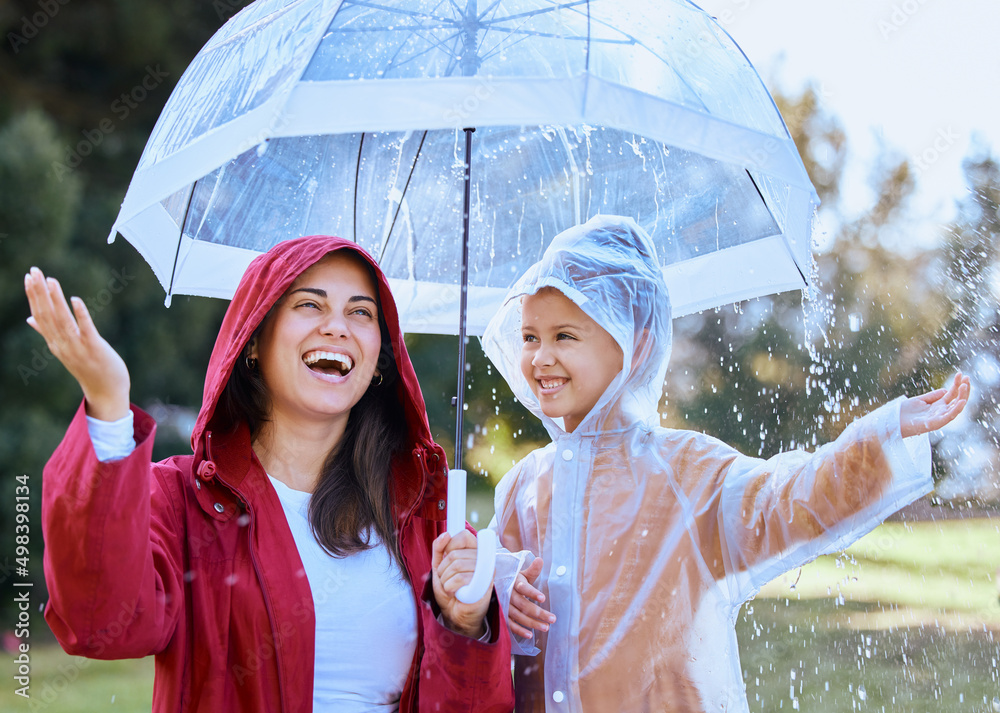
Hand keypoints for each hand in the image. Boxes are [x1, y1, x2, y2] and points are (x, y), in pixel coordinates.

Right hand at [24, 267, 130, 420]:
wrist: (106, 392)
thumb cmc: (88, 368)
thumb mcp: (65, 350)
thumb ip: (47, 333)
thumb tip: (29, 319)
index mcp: (54, 343)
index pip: (39, 315)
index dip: (33, 296)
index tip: (28, 277)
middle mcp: (62, 344)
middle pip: (47, 315)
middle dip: (39, 292)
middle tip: (34, 270)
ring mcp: (78, 347)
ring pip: (63, 320)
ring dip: (56, 299)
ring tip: (51, 280)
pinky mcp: (95, 348)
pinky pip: (86, 329)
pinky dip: (80, 314)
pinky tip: (75, 299)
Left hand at [431, 530, 490, 638]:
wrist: (455, 614)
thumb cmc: (450, 590)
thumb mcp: (439, 566)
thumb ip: (439, 548)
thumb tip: (446, 534)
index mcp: (474, 551)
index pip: (464, 536)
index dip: (450, 546)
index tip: (446, 558)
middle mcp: (483, 559)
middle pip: (456, 553)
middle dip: (443, 569)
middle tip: (447, 580)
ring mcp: (486, 571)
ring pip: (457, 565)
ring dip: (446, 580)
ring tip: (451, 588)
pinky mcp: (485, 584)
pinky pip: (461, 578)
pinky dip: (450, 586)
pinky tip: (456, 593)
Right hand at [508, 557, 554, 638]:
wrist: (495, 586)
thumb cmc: (514, 580)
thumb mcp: (522, 574)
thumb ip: (532, 570)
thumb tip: (540, 559)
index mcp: (514, 582)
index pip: (523, 588)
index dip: (532, 593)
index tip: (543, 598)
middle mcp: (508, 594)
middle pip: (523, 605)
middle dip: (538, 613)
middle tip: (553, 619)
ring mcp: (505, 606)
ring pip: (518, 616)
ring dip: (532, 623)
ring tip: (546, 627)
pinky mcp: (503, 615)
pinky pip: (510, 624)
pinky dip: (519, 630)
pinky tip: (530, 635)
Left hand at [900, 372, 970, 437]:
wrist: (893, 421)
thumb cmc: (904, 412)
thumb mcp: (920, 400)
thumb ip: (933, 396)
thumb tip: (946, 390)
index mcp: (938, 406)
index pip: (952, 394)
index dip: (957, 384)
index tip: (961, 374)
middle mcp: (941, 412)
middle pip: (957, 399)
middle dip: (963, 389)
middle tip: (967, 377)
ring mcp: (939, 418)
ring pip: (956, 407)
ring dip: (962, 396)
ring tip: (965, 385)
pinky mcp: (935, 423)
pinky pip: (949, 416)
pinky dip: (956, 409)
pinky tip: (962, 401)